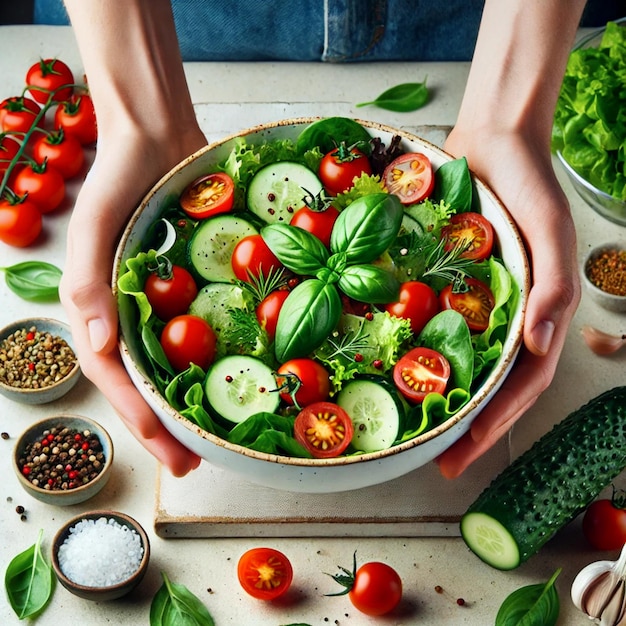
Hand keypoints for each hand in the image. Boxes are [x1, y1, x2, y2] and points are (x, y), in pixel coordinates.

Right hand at [59, 125, 206, 475]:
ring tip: (214, 435)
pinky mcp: (187, 286)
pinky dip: (211, 356)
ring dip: (188, 400)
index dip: (140, 417)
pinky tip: (238, 373)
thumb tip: (95, 344)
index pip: (114, 377)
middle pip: (143, 381)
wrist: (155, 135)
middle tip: (194, 463)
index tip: (171, 451)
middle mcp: (128, 312)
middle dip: (165, 426)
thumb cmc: (117, 175)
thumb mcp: (93, 226)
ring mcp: (158, 302)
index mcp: (98, 307)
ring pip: (170, 363)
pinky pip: (198, 327)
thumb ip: (88, 285)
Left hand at [436, 127, 580, 477]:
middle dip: (467, 427)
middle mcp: (506, 318)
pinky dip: (419, 351)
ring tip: (414, 430)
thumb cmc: (529, 187)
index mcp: (536, 316)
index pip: (520, 386)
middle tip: (436, 462)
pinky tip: (393, 367)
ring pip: (460, 362)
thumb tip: (543, 345)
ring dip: (441, 397)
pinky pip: (433, 324)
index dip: (495, 425)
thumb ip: (553, 287)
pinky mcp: (448, 285)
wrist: (492, 143)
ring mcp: (476, 304)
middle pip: (489, 386)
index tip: (464, 457)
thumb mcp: (551, 233)